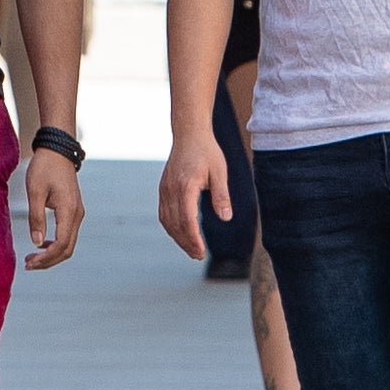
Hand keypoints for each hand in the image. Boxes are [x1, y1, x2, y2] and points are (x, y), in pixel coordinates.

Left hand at [21, 149, 82, 270]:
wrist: (57, 150)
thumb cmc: (44, 167)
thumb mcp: (35, 191)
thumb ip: (36, 217)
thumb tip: (37, 243)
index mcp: (69, 211)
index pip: (61, 245)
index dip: (46, 258)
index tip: (29, 262)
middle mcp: (77, 215)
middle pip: (67, 249)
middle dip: (49, 261)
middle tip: (29, 265)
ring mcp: (77, 213)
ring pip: (68, 243)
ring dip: (52, 254)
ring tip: (33, 258)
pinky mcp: (74, 210)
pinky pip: (68, 234)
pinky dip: (56, 244)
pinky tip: (42, 245)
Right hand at [158, 130, 229, 257]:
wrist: (189, 134)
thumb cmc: (207, 152)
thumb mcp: (220, 172)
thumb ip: (222, 196)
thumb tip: (226, 218)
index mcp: (185, 186)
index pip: (187, 221)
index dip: (193, 239)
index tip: (202, 252)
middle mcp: (171, 190)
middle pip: (175, 225)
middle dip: (186, 243)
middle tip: (198, 255)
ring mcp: (164, 190)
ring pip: (167, 221)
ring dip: (177, 237)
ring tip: (191, 248)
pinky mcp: (163, 189)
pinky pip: (163, 213)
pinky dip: (171, 227)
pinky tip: (181, 233)